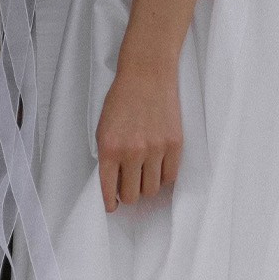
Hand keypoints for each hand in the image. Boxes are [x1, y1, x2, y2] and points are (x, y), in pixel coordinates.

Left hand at [96, 64, 181, 211]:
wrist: (147, 74)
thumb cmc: (122, 98)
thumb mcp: (104, 128)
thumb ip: (108, 157)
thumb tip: (114, 184)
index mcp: (109, 148)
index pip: (108, 190)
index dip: (111, 203)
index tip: (113, 206)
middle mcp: (132, 152)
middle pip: (132, 195)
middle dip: (129, 194)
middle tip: (130, 185)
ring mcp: (155, 149)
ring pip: (152, 189)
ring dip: (147, 185)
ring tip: (145, 173)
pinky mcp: (175, 144)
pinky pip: (170, 176)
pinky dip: (163, 176)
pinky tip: (158, 166)